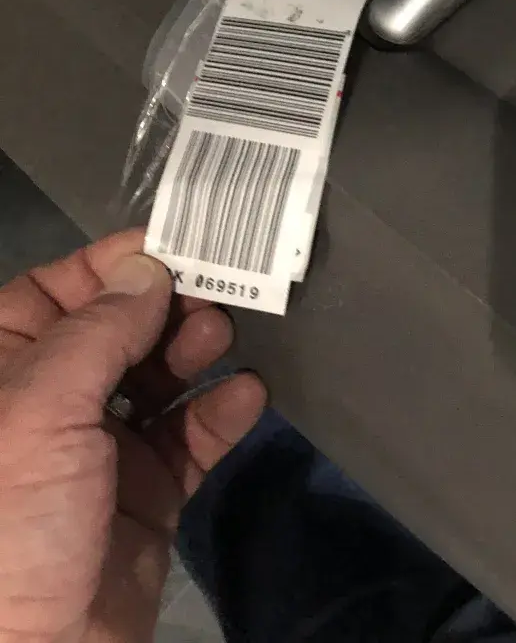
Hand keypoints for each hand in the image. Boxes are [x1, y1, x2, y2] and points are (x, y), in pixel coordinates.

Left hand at [0, 229, 266, 642]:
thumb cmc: (11, 517)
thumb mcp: (39, 410)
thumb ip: (98, 332)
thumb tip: (146, 267)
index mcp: (2, 371)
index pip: (61, 292)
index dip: (118, 266)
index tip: (184, 241)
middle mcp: (51, 403)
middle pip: (121, 330)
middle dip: (169, 307)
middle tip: (220, 291)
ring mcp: (101, 449)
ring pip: (161, 379)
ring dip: (197, 353)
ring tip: (225, 340)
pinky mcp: (148, 493)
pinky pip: (192, 439)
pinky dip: (223, 414)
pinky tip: (249, 396)